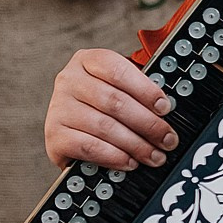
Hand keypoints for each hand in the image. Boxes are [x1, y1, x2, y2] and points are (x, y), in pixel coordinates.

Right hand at [44, 48, 177, 168]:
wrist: (73, 129)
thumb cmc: (104, 107)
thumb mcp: (120, 89)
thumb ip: (139, 94)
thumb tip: (167, 111)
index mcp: (87, 61)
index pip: (117, 70)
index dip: (145, 90)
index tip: (165, 108)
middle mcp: (69, 80)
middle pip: (114, 101)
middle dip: (148, 124)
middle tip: (167, 139)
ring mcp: (58, 107)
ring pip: (104, 126)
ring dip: (136, 145)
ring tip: (154, 155)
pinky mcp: (54, 135)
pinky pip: (89, 147)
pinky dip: (114, 156)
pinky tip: (129, 162)